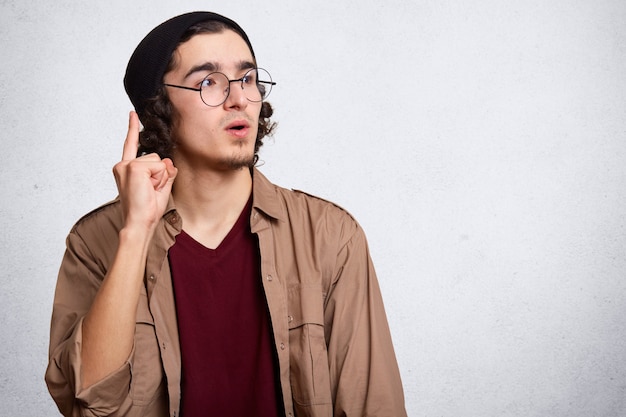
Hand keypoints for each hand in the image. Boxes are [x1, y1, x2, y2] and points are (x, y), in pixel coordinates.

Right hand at [112, 111, 176, 232]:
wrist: (140, 222)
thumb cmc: (147, 209)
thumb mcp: (161, 187)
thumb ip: (165, 172)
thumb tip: (169, 163)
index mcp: (126, 168)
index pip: (131, 144)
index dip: (133, 128)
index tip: (133, 113)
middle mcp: (123, 165)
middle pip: (155, 157)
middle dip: (160, 174)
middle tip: (151, 191)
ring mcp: (127, 166)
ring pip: (158, 161)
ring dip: (159, 178)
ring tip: (149, 191)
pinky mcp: (133, 168)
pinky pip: (158, 166)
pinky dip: (159, 179)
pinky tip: (149, 188)